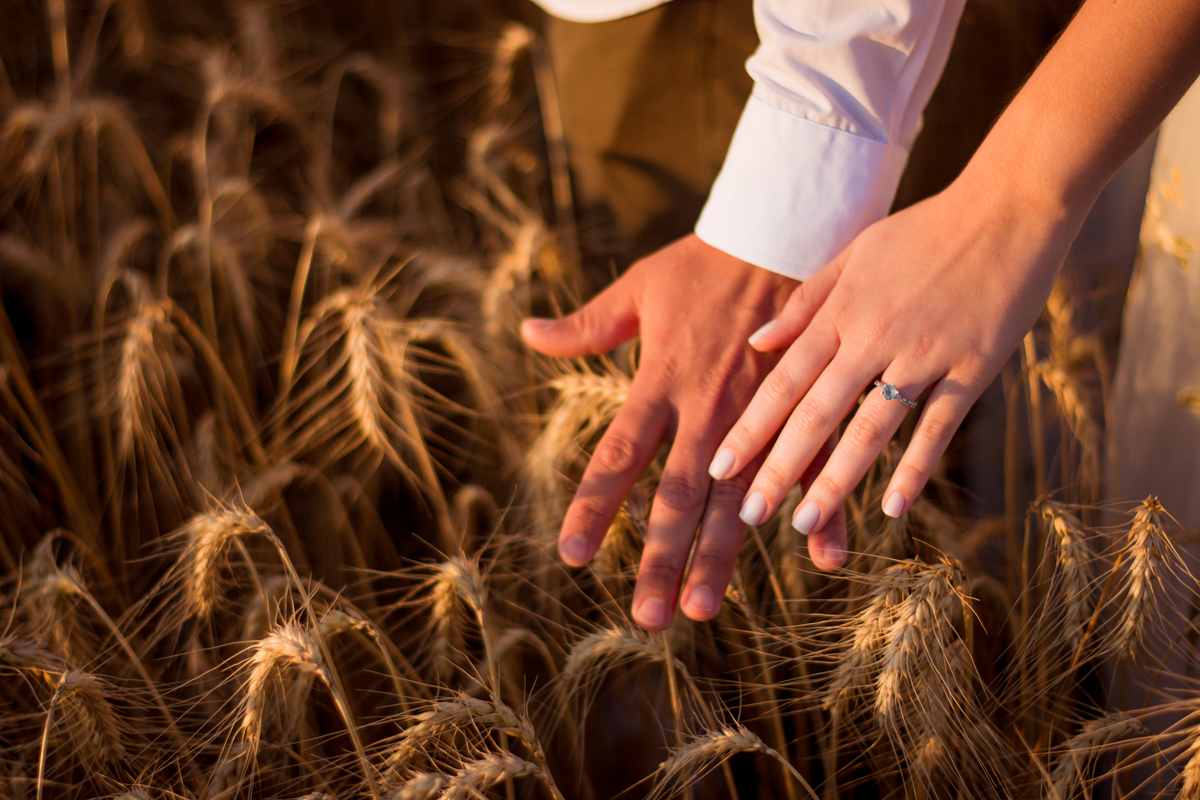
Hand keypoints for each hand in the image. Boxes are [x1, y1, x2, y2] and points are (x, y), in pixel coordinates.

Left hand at [521, 234, 842, 630]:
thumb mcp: (640, 286)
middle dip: (660, 557)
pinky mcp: (803, 408)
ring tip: (703, 608)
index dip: (594, 506)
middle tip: (647, 617)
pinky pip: (811, 467)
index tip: (573, 556)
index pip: (619, 453)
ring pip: (736, 496)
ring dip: (722, 555)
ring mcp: (759, 413)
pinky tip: (824, 560)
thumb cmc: (705, 263)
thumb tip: (527, 334)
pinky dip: (819, 511)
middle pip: (677, 495)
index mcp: (662, 379)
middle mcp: (708, 406)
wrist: (785, 229)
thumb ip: (587, 324)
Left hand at [710, 171, 1081, 566]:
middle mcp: (875, 335)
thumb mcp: (854, 253)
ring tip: (806, 523)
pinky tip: (893, 509)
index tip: (720, 468)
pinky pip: (938, 425)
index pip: (784, 380)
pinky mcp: (974, 366)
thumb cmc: (925, 229)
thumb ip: (806, 301)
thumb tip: (758, 342)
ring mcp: (926, 353)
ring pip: (872, 427)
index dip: (751, 427)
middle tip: (751, 516)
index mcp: (842, 310)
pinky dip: (915, 467)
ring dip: (838, 480)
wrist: (1011, 206)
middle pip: (818, 412)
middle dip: (780, 467)